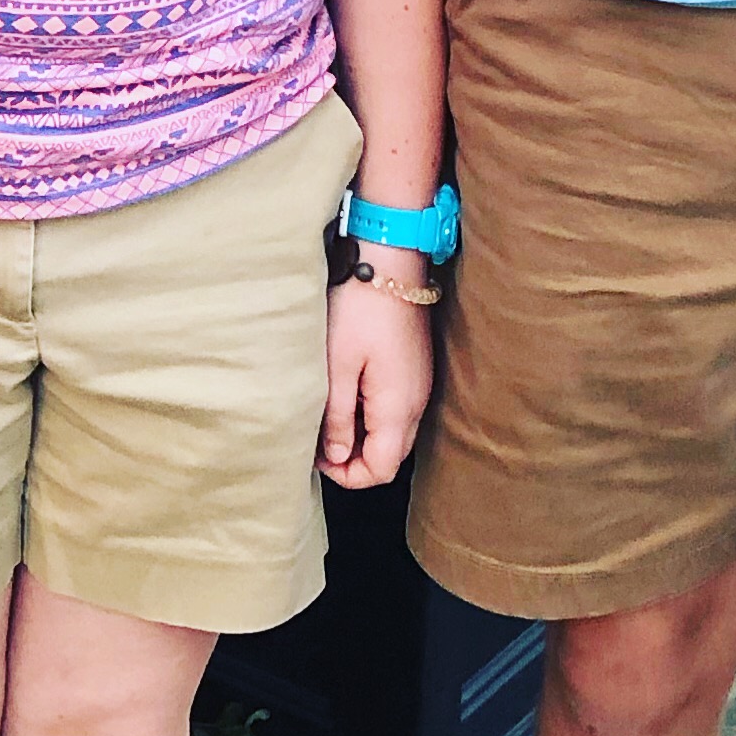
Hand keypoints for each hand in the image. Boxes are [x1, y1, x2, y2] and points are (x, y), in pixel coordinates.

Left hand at [319, 267, 434, 488]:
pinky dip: (372, 416)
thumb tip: (334, 456)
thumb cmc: (358, 308)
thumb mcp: (336, 366)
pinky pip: (397, 410)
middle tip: (317, 441)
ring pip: (394, 434)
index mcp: (398, 407)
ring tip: (327, 416)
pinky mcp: (415, 369)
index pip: (382, 470)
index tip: (316, 458)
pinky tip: (347, 394)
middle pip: (390, 456)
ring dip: (362, 437)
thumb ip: (337, 417)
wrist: (389, 260)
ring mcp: (419, 385)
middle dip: (353, 459)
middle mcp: (417, 402)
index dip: (348, 475)